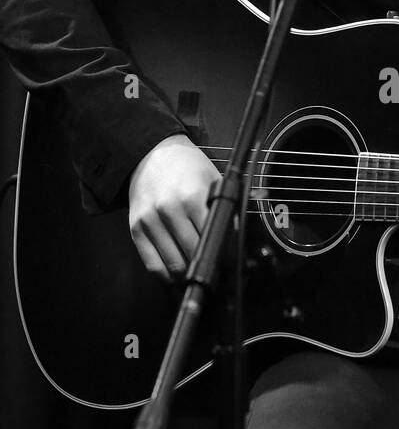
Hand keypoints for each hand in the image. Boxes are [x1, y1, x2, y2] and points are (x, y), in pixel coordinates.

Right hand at [127, 133, 221, 282]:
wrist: (151, 154)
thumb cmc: (187, 166)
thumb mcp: (213, 180)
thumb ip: (224, 208)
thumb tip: (233, 240)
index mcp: (192, 197)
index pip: (211, 239)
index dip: (222, 255)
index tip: (228, 263)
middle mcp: (169, 210)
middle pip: (193, 254)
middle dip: (206, 265)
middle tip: (215, 270)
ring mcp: (150, 221)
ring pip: (173, 264)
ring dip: (187, 274)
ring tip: (196, 273)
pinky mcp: (135, 229)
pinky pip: (152, 264)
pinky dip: (166, 275)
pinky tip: (176, 273)